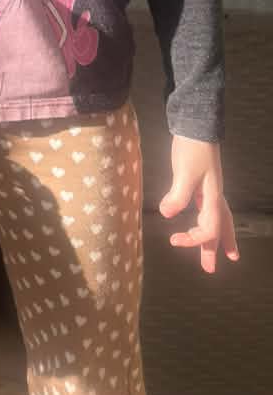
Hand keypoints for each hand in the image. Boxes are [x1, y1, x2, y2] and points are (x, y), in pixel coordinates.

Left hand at [159, 135, 238, 273]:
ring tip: (225, 253)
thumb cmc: (193, 148)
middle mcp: (213, 196)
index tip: (174, 241)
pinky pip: (207, 208)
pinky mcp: (199, 182)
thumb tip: (168, 214)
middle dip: (214, 248)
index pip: (208, 228)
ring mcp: (208, 189)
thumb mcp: (185, 171)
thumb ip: (178, 193)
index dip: (193, 239)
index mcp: (212, 198)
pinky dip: (207, 219)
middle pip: (218, 228)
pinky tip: (201, 220)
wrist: (195, 126)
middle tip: (210, 268)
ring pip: (217, 219)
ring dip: (217, 237)